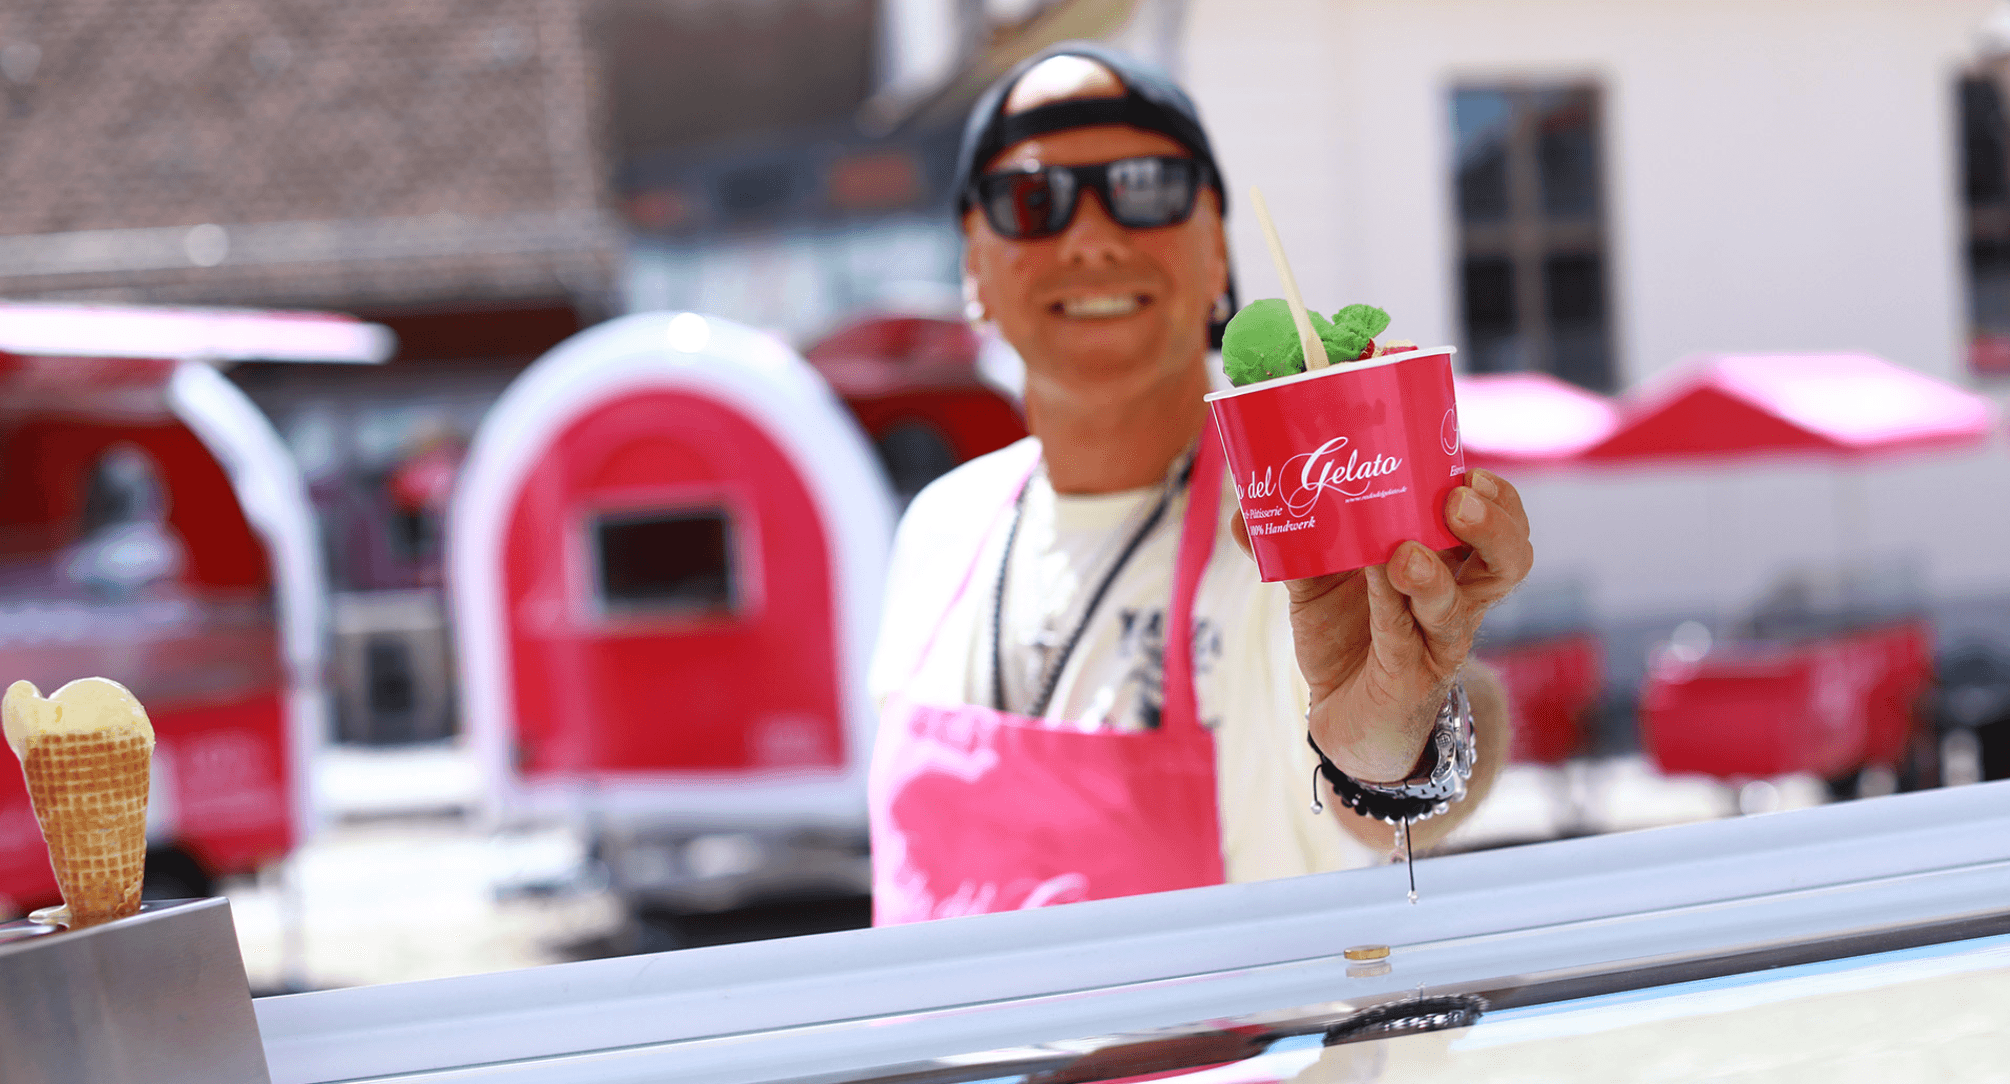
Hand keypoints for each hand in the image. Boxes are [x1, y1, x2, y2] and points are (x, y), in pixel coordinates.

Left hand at [1231, 469, 1533, 782]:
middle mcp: (1455, 599)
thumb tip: (1244, 511)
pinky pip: (1406, 636)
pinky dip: (1390, 604)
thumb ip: (1290, 548)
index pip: (1497, 525)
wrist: (1344, 722)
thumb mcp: (1316, 587)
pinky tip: (1377, 577)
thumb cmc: (1346, 641)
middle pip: (1509, 561)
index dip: (1496, 497)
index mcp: (1445, 565)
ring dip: (1435, 573)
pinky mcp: (1410, 677)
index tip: (1468, 468)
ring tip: (1407, 551)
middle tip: (1458, 498)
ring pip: (1462, 604)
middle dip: (1494, 525)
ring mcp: (1437, 641)